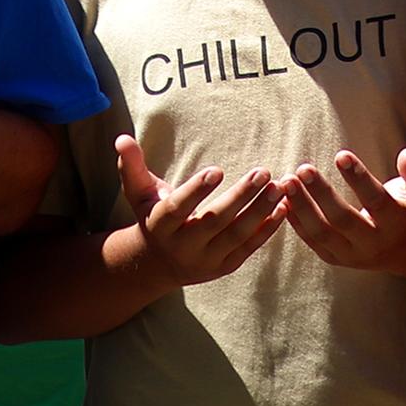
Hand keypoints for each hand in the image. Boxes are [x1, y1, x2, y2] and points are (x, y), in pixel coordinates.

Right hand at [108, 138, 284, 291]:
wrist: (155, 263)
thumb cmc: (151, 216)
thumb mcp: (138, 193)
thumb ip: (132, 165)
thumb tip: (122, 138)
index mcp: (160, 226)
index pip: (178, 208)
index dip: (197, 190)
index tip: (218, 169)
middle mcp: (181, 247)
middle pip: (214, 221)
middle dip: (240, 196)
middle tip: (263, 171)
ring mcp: (204, 261)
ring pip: (236, 236)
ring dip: (260, 211)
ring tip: (279, 187)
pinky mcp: (223, 268)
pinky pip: (248, 249)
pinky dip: (267, 229)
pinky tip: (283, 208)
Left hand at [285, 148, 405, 274]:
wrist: (403, 249)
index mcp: (396, 223)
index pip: (376, 201)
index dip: (359, 179)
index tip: (340, 154)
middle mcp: (373, 243)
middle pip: (343, 219)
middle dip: (321, 193)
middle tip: (303, 168)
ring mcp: (351, 254)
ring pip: (322, 232)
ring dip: (301, 207)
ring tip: (287, 181)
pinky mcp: (334, 258)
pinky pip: (311, 240)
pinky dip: (295, 220)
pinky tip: (283, 199)